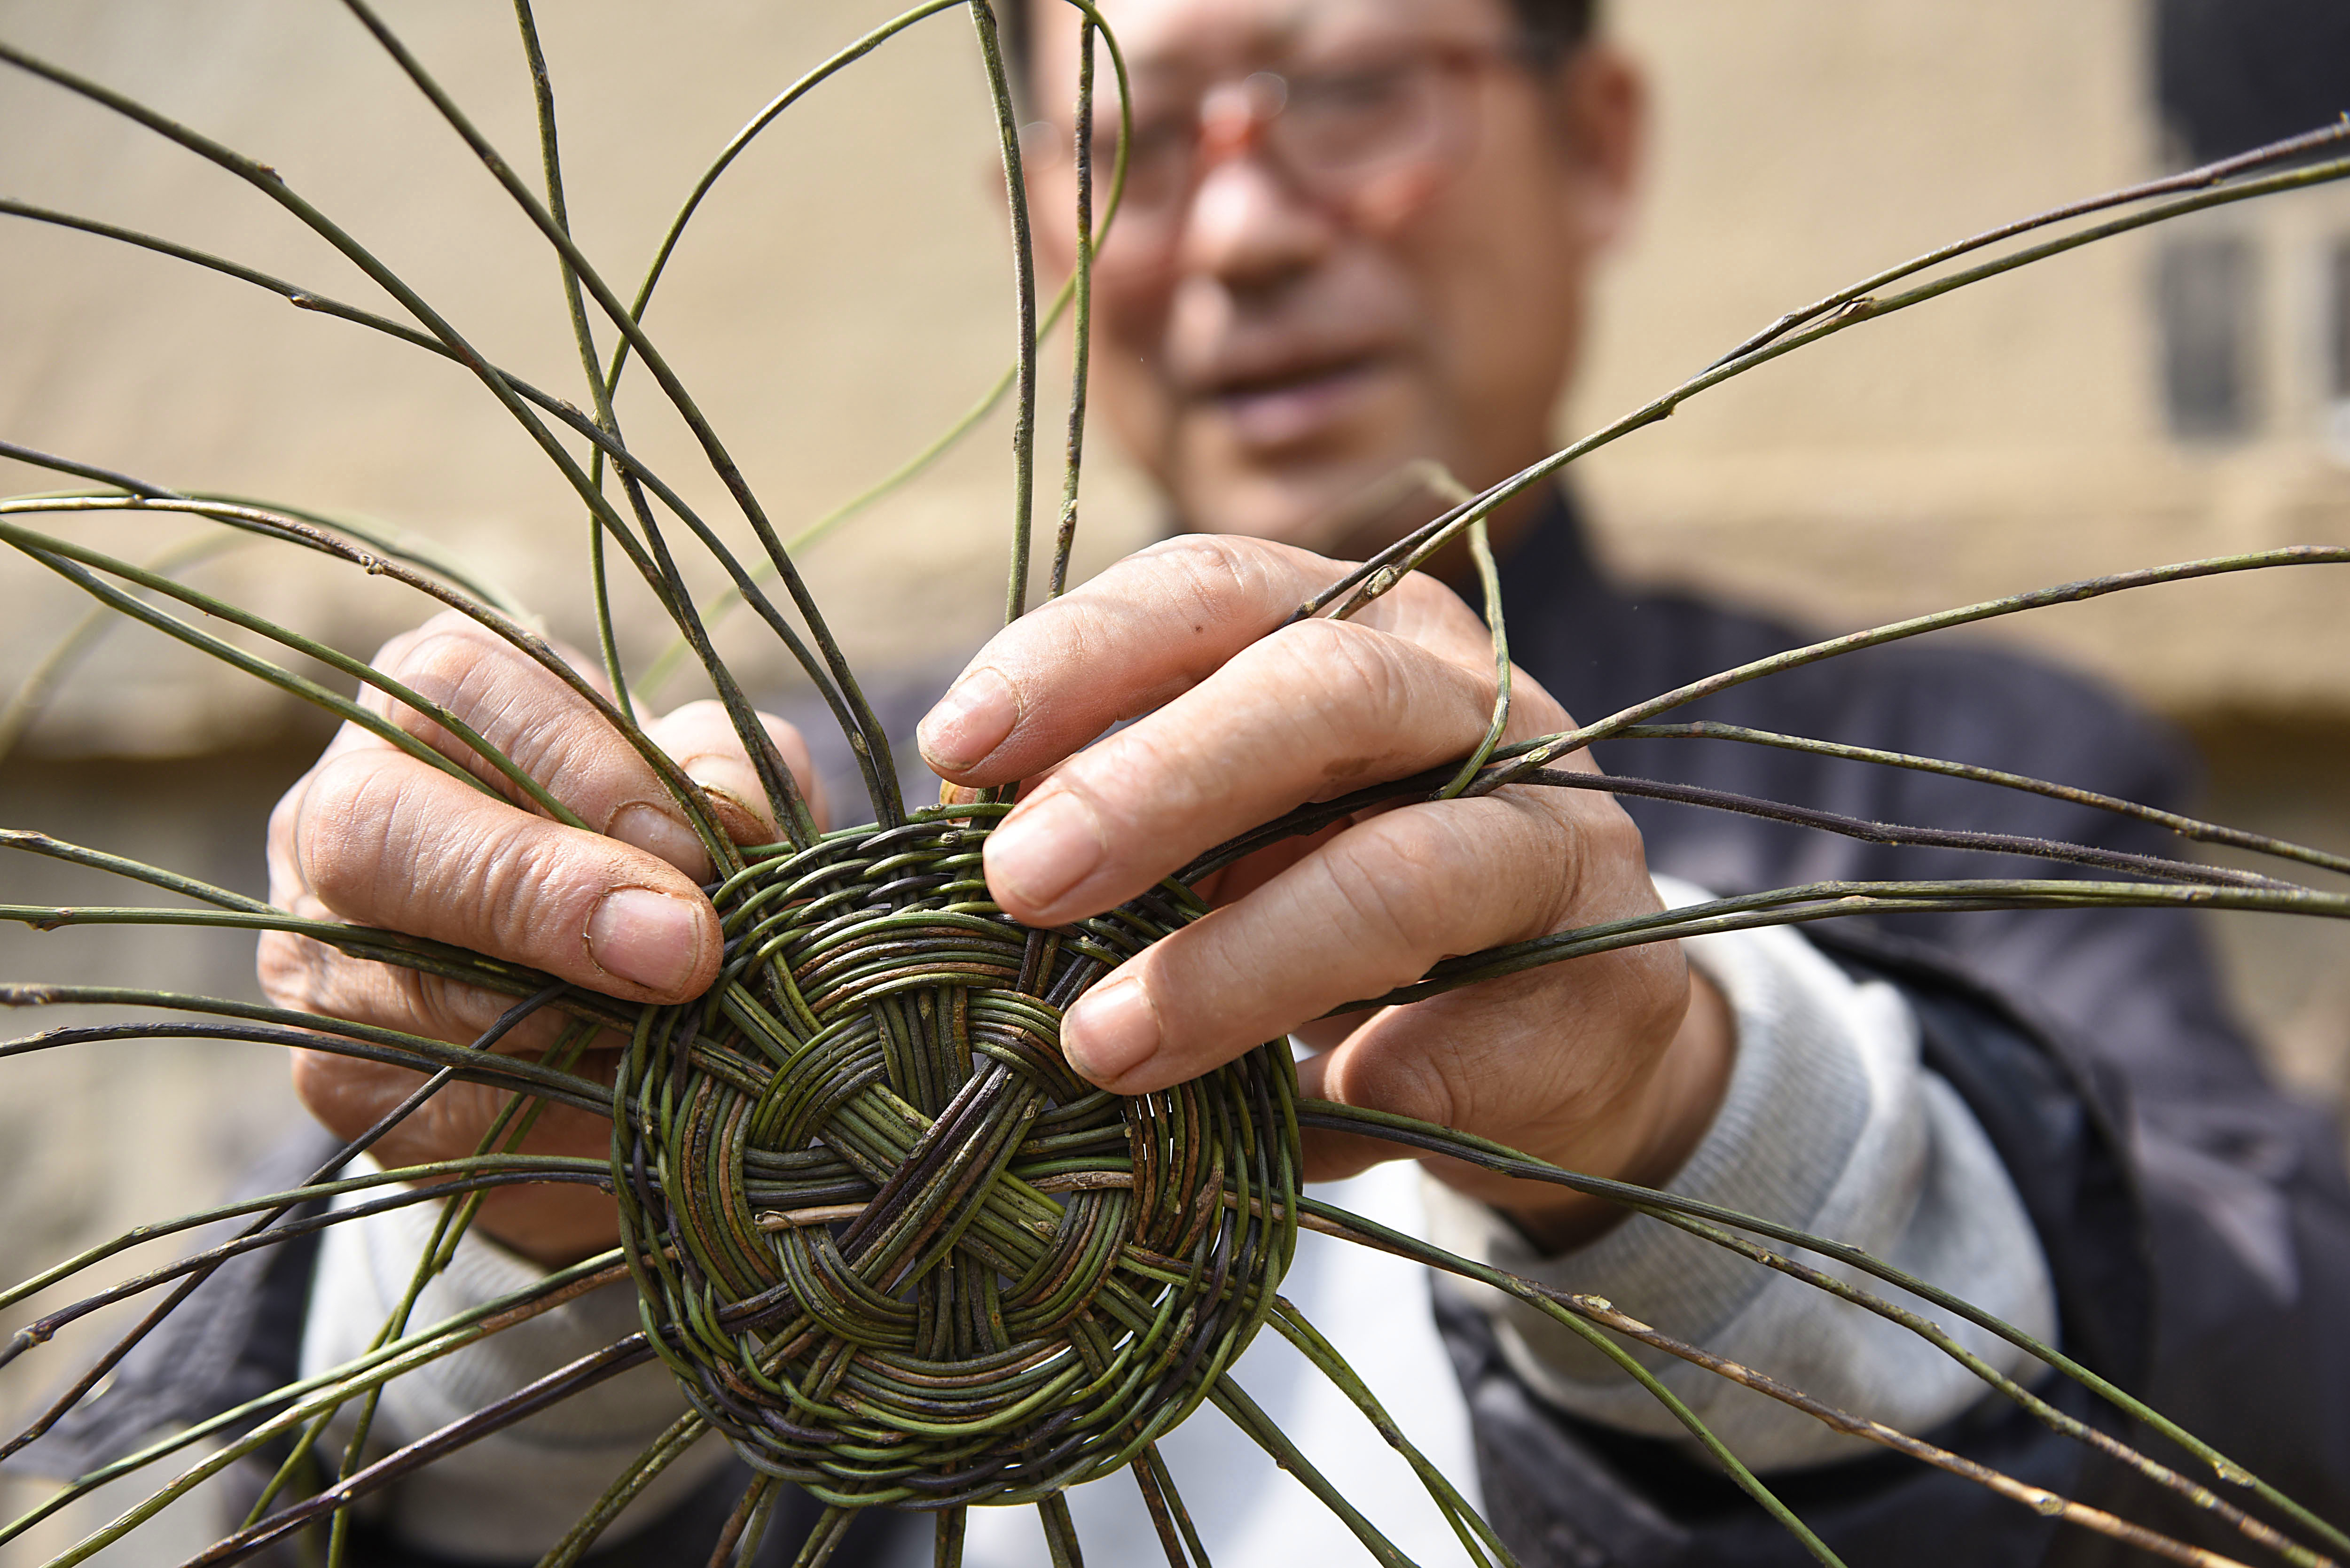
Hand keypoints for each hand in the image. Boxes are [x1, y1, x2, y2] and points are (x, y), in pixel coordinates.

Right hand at [259, 611, 818, 1266]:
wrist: (604, 1006)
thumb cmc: (661, 853)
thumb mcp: (708, 791)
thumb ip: (727, 776)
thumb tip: (733, 809)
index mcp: (427, 705)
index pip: (461, 690)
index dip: (584, 769)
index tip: (696, 848)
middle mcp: (331, 814)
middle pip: (375, 832)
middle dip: (541, 894)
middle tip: (683, 955)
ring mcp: (313, 954)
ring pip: (408, 987)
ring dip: (572, 1023)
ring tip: (686, 1034)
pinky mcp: (338, 1079)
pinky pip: (439, 1105)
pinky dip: (563, 1112)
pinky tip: (641, 1104)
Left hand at [918, 535, 1731, 1248]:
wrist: (1565, 1030)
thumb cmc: (1342, 898)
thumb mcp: (1234, 832)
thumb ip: (1126, 814)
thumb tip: (959, 836)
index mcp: (1360, 629)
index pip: (1215, 591)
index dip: (1081, 653)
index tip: (955, 745)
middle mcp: (1473, 704)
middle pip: (1324, 692)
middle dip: (1158, 782)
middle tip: (1019, 881)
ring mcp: (1559, 840)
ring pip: (1407, 872)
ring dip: (1238, 965)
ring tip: (1101, 1048)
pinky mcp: (1614, 983)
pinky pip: (1470, 1043)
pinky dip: (1360, 1092)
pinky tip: (1291, 1127)